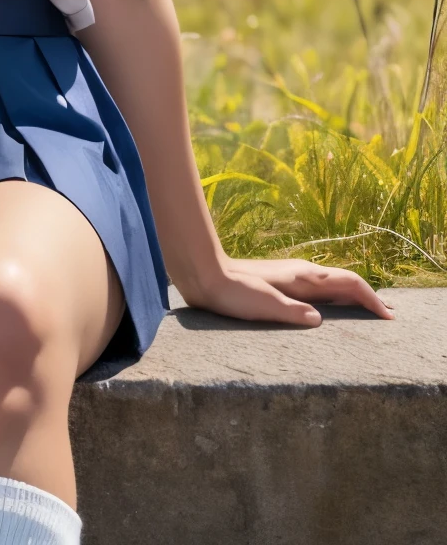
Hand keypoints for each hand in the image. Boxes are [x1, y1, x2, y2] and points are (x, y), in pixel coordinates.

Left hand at [179, 256, 393, 326]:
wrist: (206, 275)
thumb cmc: (234, 293)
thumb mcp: (265, 306)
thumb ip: (293, 313)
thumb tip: (320, 321)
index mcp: (304, 277)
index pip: (349, 283)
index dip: (372, 299)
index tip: (389, 317)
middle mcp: (302, 272)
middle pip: (345, 281)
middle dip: (367, 297)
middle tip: (388, 315)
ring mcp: (292, 275)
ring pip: (331, 284)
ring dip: (351, 297)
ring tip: (365, 313)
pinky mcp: (281, 282)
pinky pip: (319, 288)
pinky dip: (334, 298)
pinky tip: (328, 310)